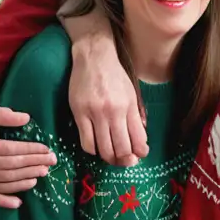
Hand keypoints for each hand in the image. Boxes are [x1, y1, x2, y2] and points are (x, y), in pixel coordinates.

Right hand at [0, 103, 52, 209]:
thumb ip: (5, 115)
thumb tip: (26, 118)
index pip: (7, 149)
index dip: (28, 149)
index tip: (46, 148)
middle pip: (8, 166)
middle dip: (32, 163)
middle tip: (51, 161)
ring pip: (3, 180)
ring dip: (24, 179)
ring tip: (42, 173)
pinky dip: (4, 200)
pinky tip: (18, 203)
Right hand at [70, 33, 146, 166]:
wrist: (94, 57)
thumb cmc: (115, 74)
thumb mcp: (132, 92)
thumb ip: (136, 115)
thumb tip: (140, 139)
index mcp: (129, 106)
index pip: (138, 139)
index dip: (140, 152)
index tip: (140, 156)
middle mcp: (114, 112)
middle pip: (121, 148)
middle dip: (125, 160)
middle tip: (126, 162)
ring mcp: (95, 114)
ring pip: (104, 148)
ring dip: (109, 158)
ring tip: (112, 157)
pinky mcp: (79, 114)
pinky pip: (86, 142)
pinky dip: (93, 150)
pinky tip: (96, 148)